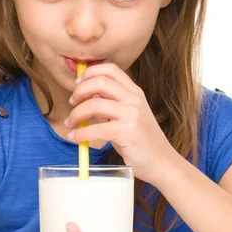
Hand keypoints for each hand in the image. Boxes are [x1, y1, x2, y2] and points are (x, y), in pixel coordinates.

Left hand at [64, 62, 175, 185]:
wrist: (162, 162)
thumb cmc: (141, 141)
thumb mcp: (129, 115)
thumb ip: (111, 104)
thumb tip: (86, 96)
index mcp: (134, 92)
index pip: (110, 69)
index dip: (90, 73)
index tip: (78, 83)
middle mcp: (134, 100)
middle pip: (99, 82)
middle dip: (79, 91)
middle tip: (72, 103)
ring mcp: (132, 115)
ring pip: (94, 104)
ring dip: (76, 114)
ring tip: (70, 123)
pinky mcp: (127, 133)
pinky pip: (96, 129)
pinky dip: (80, 134)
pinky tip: (74, 138)